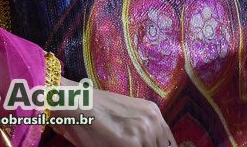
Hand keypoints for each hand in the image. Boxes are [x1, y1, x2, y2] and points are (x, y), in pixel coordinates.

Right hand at [52, 77, 175, 146]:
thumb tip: (150, 143)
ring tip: (119, 145)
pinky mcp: (130, 145)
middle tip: (127, 146)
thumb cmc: (96, 110)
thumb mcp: (127, 116)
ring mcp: (143, 134)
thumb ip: (142, 132)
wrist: (76, 103)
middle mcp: (153, 121)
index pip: (169, 145)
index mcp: (154, 113)